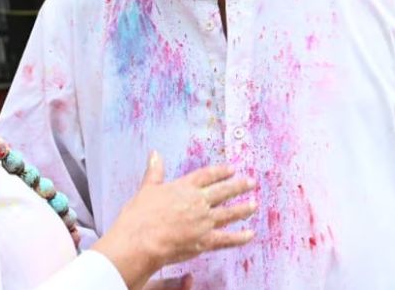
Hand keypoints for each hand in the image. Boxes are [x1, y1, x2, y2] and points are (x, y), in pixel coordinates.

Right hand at [93, 151, 256, 288]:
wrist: (142, 239)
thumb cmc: (141, 215)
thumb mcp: (147, 188)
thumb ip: (154, 170)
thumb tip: (155, 153)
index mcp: (185, 187)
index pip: (207, 176)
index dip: (220, 172)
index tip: (232, 168)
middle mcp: (198, 202)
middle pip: (223, 191)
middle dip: (238, 186)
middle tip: (251, 182)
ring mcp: (204, 221)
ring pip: (229, 213)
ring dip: (243, 208)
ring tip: (254, 205)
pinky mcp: (205, 240)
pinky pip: (227, 239)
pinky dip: (239, 237)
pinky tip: (250, 235)